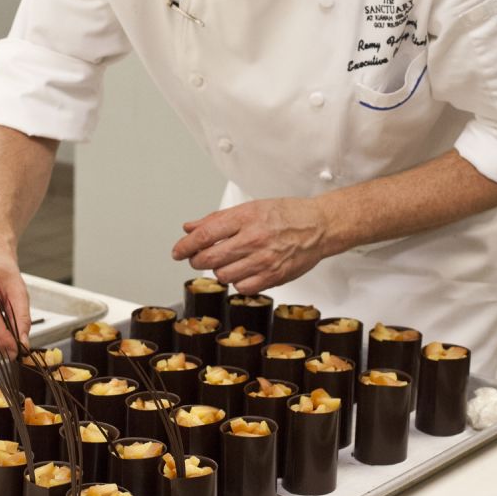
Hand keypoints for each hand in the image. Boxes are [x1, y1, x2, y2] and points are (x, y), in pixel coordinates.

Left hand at [171, 198, 327, 292]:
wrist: (318, 226)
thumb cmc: (286, 215)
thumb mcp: (249, 208)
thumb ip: (217, 219)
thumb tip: (190, 227)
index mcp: (245, 217)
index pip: (205, 234)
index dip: (186, 245)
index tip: (178, 251)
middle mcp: (253, 239)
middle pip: (209, 258)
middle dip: (196, 260)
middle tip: (196, 258)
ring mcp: (263, 259)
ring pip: (223, 275)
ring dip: (218, 271)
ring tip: (225, 262)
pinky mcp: (273, 276)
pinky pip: (242, 288)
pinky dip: (236, 282)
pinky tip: (241, 272)